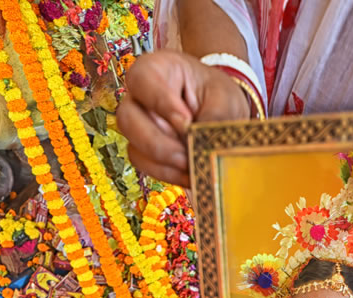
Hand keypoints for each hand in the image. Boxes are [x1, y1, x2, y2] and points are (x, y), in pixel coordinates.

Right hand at [116, 50, 251, 186]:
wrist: (219, 111)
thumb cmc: (217, 95)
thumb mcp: (224, 98)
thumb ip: (215, 116)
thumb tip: (201, 144)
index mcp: (155, 69)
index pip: (143, 79)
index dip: (161, 102)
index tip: (185, 121)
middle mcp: (138, 96)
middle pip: (128, 118)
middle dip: (157, 143)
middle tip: (186, 155)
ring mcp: (137, 125)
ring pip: (134, 147)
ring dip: (163, 163)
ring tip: (191, 166)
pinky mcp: (143, 150)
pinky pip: (145, 165)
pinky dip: (168, 174)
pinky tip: (190, 174)